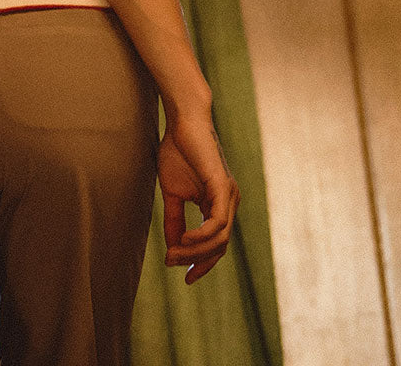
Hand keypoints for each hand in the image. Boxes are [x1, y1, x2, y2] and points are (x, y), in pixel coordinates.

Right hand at [157, 110, 238, 283]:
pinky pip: (218, 221)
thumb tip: (172, 247)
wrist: (182, 123)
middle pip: (219, 246)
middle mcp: (229, 203)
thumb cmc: (178, 151)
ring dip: (196, 250)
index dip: (201, 262)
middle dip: (197, 260)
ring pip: (220, 238)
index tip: (184, 277)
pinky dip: (202, 235)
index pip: (216, 243)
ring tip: (174, 253)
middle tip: (174, 265)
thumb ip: (175, 219)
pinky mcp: (223, 187)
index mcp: (218, 204)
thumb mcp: (172, 193)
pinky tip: (185, 239)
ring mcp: (229, 196)